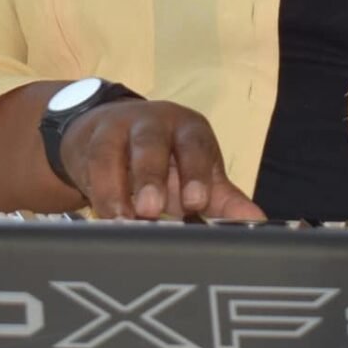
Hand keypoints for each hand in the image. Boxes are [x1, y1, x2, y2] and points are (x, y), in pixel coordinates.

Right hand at [59, 99, 264, 220]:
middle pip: (152, 142)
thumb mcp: (195, 176)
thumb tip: (257, 224)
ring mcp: (118, 129)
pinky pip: (89, 164)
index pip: (195, 145)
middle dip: (150, 175)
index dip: (196, 171)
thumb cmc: (165, 162)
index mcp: (188, 130)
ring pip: (113, 151)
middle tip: (151, 210)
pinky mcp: (90, 142)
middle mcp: (154, 123)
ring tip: (121, 220)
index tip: (196, 203)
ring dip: (115, 187)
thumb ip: (224, 201)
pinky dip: (95, 190)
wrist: (115, 135)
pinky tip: (100, 215)